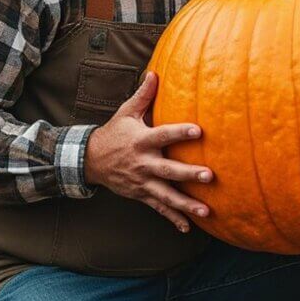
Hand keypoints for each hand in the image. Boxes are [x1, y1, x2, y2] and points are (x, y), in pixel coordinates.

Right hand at [83, 71, 213, 232]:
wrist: (90, 161)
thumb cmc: (114, 133)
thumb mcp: (125, 112)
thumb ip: (144, 96)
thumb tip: (155, 72)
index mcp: (141, 141)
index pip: (163, 135)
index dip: (180, 132)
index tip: (199, 129)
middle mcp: (142, 163)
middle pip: (168, 171)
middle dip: (188, 175)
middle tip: (209, 176)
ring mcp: (142, 182)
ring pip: (166, 195)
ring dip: (186, 204)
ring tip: (206, 211)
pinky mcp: (141, 195)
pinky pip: (158, 209)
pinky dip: (172, 219)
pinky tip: (188, 227)